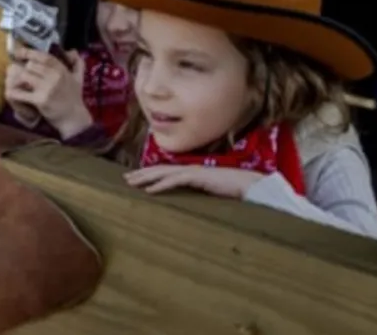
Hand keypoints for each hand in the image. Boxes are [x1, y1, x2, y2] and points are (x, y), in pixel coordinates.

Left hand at [5, 46, 91, 138]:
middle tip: (18, 73)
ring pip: (24, 76)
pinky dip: (14, 92)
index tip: (18, 52)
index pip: (44, 56)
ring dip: (17, 79)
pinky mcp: (40, 100)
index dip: (29, 52)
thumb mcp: (79, 78)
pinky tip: (11, 93)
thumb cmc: (74, 97)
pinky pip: (21, 93)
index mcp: (62, 70)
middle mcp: (55, 77)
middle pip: (31, 65)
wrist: (74, 118)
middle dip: (23, 69)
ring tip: (16, 83)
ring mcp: (47, 88)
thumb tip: (71, 51)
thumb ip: (77, 63)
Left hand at [124, 165, 265, 198]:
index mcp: (192, 173)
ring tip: (131, 182)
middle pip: (160, 170)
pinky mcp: (198, 177)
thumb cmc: (234, 192)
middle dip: (142, 174)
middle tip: (125, 179)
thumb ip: (198, 196)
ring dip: (146, 178)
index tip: (136, 179)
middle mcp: (189, 169)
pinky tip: (149, 191)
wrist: (252, 186)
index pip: (166, 172)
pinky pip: (175, 181)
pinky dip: (161, 185)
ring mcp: (193, 172)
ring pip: (163, 173)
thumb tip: (187, 207)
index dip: (150, 175)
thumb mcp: (210, 195)